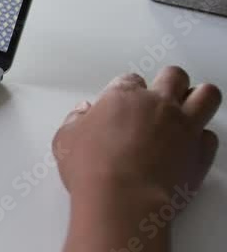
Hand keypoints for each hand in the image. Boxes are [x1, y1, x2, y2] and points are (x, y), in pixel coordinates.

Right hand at [53, 66, 220, 204]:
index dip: (128, 90)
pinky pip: (210, 136)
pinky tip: (190, 145)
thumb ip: (76, 120)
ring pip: (207, 95)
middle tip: (161, 96)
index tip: (123, 103)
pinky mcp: (201, 152)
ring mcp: (183, 126)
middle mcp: (157, 104)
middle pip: (174, 76)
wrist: (122, 201)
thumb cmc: (92, 169)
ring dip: (199, 98)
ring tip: (189, 108)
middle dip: (169, 82)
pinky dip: (202, 138)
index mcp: (123, 96)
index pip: (131, 79)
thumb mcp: (66, 140)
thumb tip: (82, 113)